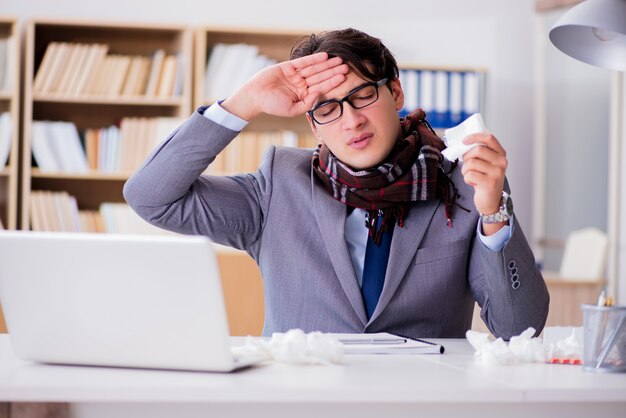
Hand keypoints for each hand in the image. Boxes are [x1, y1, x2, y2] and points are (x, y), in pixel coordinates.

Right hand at [221, 52, 348, 120]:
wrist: (255, 97)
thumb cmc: (272, 105)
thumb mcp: (292, 109)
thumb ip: (306, 104)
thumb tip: (318, 96)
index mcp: (304, 95)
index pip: (321, 87)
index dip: (332, 82)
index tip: (344, 78)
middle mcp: (301, 84)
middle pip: (321, 76)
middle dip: (333, 71)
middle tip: (346, 66)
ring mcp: (295, 75)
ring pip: (314, 68)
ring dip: (326, 64)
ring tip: (339, 60)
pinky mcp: (288, 67)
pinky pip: (303, 62)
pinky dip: (313, 59)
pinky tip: (324, 56)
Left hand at [460, 133, 507, 233]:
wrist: (490, 201)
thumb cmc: (484, 179)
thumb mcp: (485, 163)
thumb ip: (478, 153)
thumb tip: (462, 144)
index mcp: (501, 154)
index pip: (489, 138)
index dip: (475, 137)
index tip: (464, 140)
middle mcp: (502, 162)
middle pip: (477, 150)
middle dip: (467, 157)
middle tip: (467, 165)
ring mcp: (497, 173)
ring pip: (471, 163)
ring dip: (465, 170)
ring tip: (471, 176)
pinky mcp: (490, 183)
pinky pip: (470, 175)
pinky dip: (467, 179)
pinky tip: (473, 183)